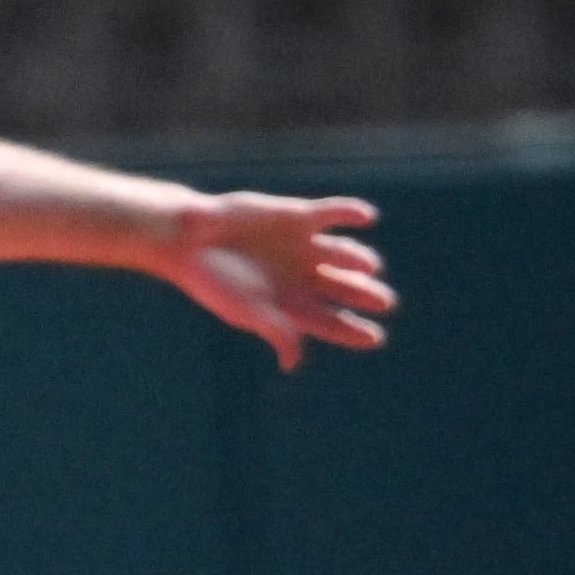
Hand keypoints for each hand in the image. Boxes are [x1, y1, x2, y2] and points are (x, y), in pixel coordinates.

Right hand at [167, 193, 394, 369]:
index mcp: (288, 304)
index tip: (374, 338)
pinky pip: (332, 214)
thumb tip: (293, 361)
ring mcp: (301, 246)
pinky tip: (367, 217)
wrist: (191, 238)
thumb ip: (275, 330)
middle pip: (343, 288)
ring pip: (342, 254)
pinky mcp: (297, 217)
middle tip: (384, 302)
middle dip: (364, 295)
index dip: (352, 331)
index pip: (328, 321)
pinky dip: (351, 213)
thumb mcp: (246, 310)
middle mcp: (300, 275)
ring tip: (368, 266)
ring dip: (358, 259)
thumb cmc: (214, 279)